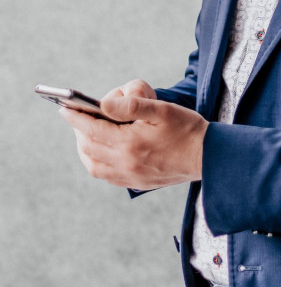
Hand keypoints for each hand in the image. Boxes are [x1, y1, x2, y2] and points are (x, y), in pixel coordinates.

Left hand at [60, 80, 207, 189]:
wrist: (209, 157)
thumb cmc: (187, 128)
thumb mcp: (162, 109)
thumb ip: (131, 105)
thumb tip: (103, 103)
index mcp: (130, 143)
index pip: (92, 129)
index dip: (76, 117)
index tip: (65, 108)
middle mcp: (126, 163)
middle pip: (89, 147)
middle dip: (79, 130)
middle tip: (77, 116)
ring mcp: (130, 176)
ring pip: (94, 165)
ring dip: (84, 149)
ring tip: (85, 134)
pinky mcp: (137, 183)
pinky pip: (106, 176)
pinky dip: (96, 163)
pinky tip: (101, 152)